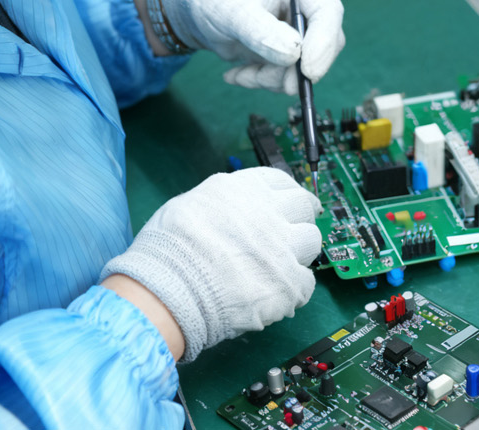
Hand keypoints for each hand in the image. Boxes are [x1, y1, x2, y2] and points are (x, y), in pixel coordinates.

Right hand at [101, 167, 322, 362]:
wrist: (168, 292)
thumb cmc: (167, 250)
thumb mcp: (190, 204)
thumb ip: (223, 203)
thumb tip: (237, 210)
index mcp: (244, 190)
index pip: (281, 182)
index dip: (288, 195)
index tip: (293, 205)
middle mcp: (269, 212)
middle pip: (304, 207)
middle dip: (300, 219)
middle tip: (289, 236)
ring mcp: (282, 248)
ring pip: (311, 242)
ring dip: (299, 254)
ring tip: (279, 268)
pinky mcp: (289, 283)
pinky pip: (306, 283)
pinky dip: (294, 290)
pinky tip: (276, 295)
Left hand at [160, 0, 345, 94]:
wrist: (187, 2)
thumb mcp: (231, 10)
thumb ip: (262, 32)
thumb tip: (294, 55)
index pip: (327, 12)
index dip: (323, 44)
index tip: (308, 72)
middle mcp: (301, 2)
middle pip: (322, 42)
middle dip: (296, 69)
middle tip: (271, 82)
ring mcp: (293, 26)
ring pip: (304, 64)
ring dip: (274, 79)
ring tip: (241, 76)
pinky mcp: (282, 47)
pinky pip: (284, 73)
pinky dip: (262, 80)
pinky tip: (237, 75)